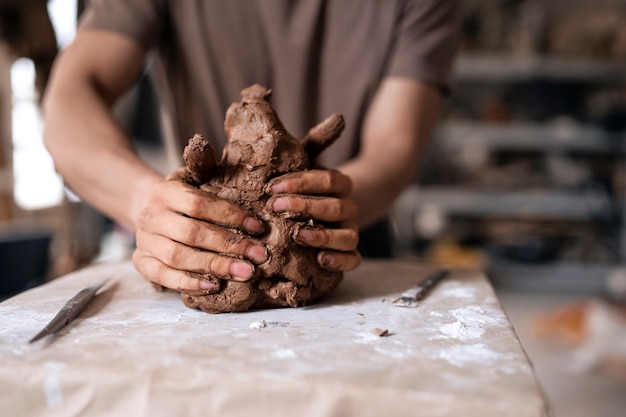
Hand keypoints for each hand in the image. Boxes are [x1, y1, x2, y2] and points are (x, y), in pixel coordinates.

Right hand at [132, 173, 267, 292]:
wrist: (150, 211)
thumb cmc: (186, 198)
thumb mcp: (196, 179)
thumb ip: (215, 179)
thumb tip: (251, 188)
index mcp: (165, 191)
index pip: (199, 204)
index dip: (230, 216)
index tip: (257, 228)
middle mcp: (151, 216)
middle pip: (191, 233)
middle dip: (228, 245)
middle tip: (257, 256)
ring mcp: (144, 241)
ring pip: (178, 257)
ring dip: (214, 266)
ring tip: (244, 271)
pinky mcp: (141, 262)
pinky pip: (163, 276)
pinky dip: (188, 283)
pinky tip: (214, 285)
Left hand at [267, 169, 360, 271]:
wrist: (331, 215)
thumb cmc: (307, 197)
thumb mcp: (302, 183)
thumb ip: (291, 179)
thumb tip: (263, 172)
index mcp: (342, 186)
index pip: (328, 180)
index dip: (301, 183)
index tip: (273, 187)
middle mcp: (350, 209)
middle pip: (335, 207)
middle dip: (304, 207)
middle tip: (275, 207)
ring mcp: (352, 232)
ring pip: (347, 236)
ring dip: (321, 236)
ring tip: (297, 235)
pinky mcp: (352, 253)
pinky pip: (353, 260)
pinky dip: (339, 261)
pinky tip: (320, 260)